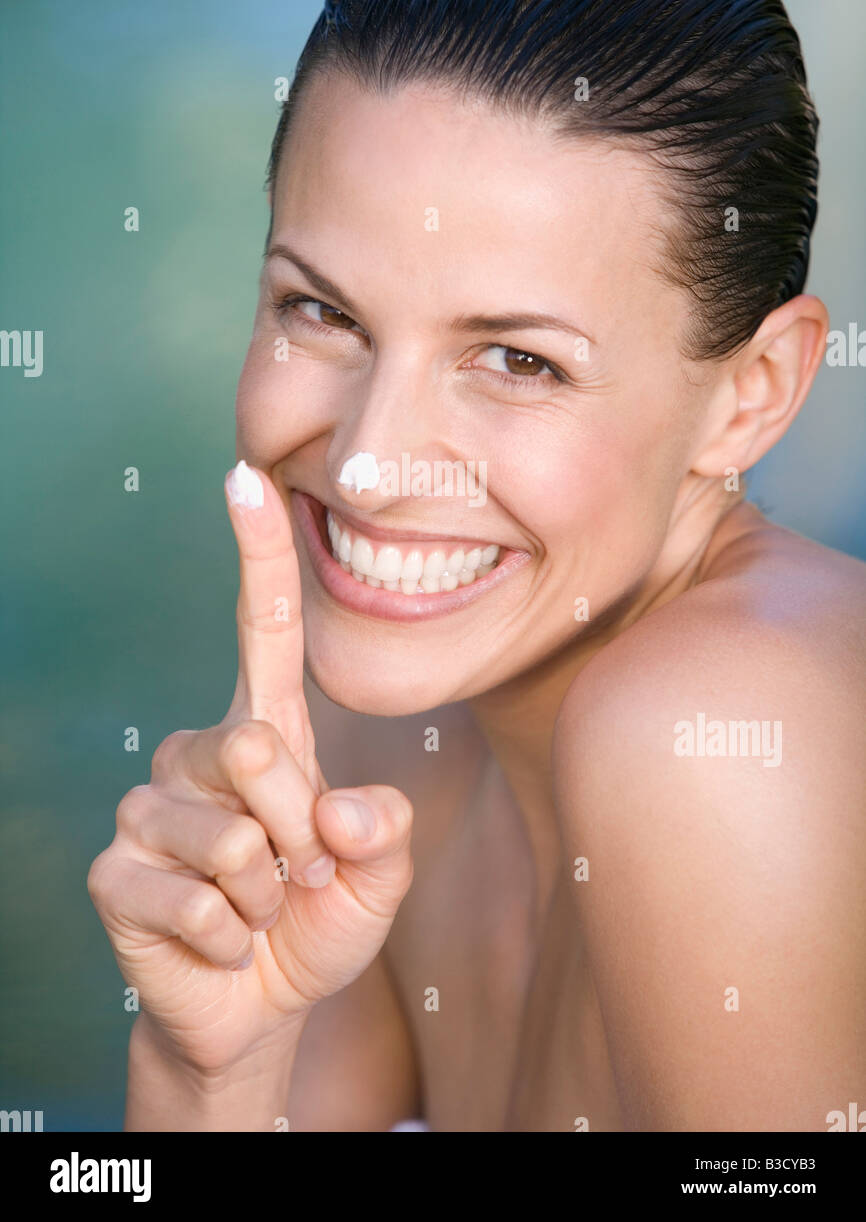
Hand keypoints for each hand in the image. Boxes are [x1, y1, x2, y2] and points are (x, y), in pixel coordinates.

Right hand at [88, 462, 413, 1073]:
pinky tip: (217, 941)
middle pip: (258, 747)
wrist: (258, 1008)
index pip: (260, 630)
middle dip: (300, 832)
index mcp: (267, 732)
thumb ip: (384, 834)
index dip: (255, 554)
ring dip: (266, 897)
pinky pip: (192, 900)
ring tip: (255, 909)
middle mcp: (199, 753)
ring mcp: (149, 808)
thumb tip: (339, 806)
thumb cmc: (316, 921)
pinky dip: (228, 938)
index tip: (243, 476)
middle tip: (296, 874)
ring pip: (230, 835)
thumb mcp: (378, 876)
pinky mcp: (114, 870)